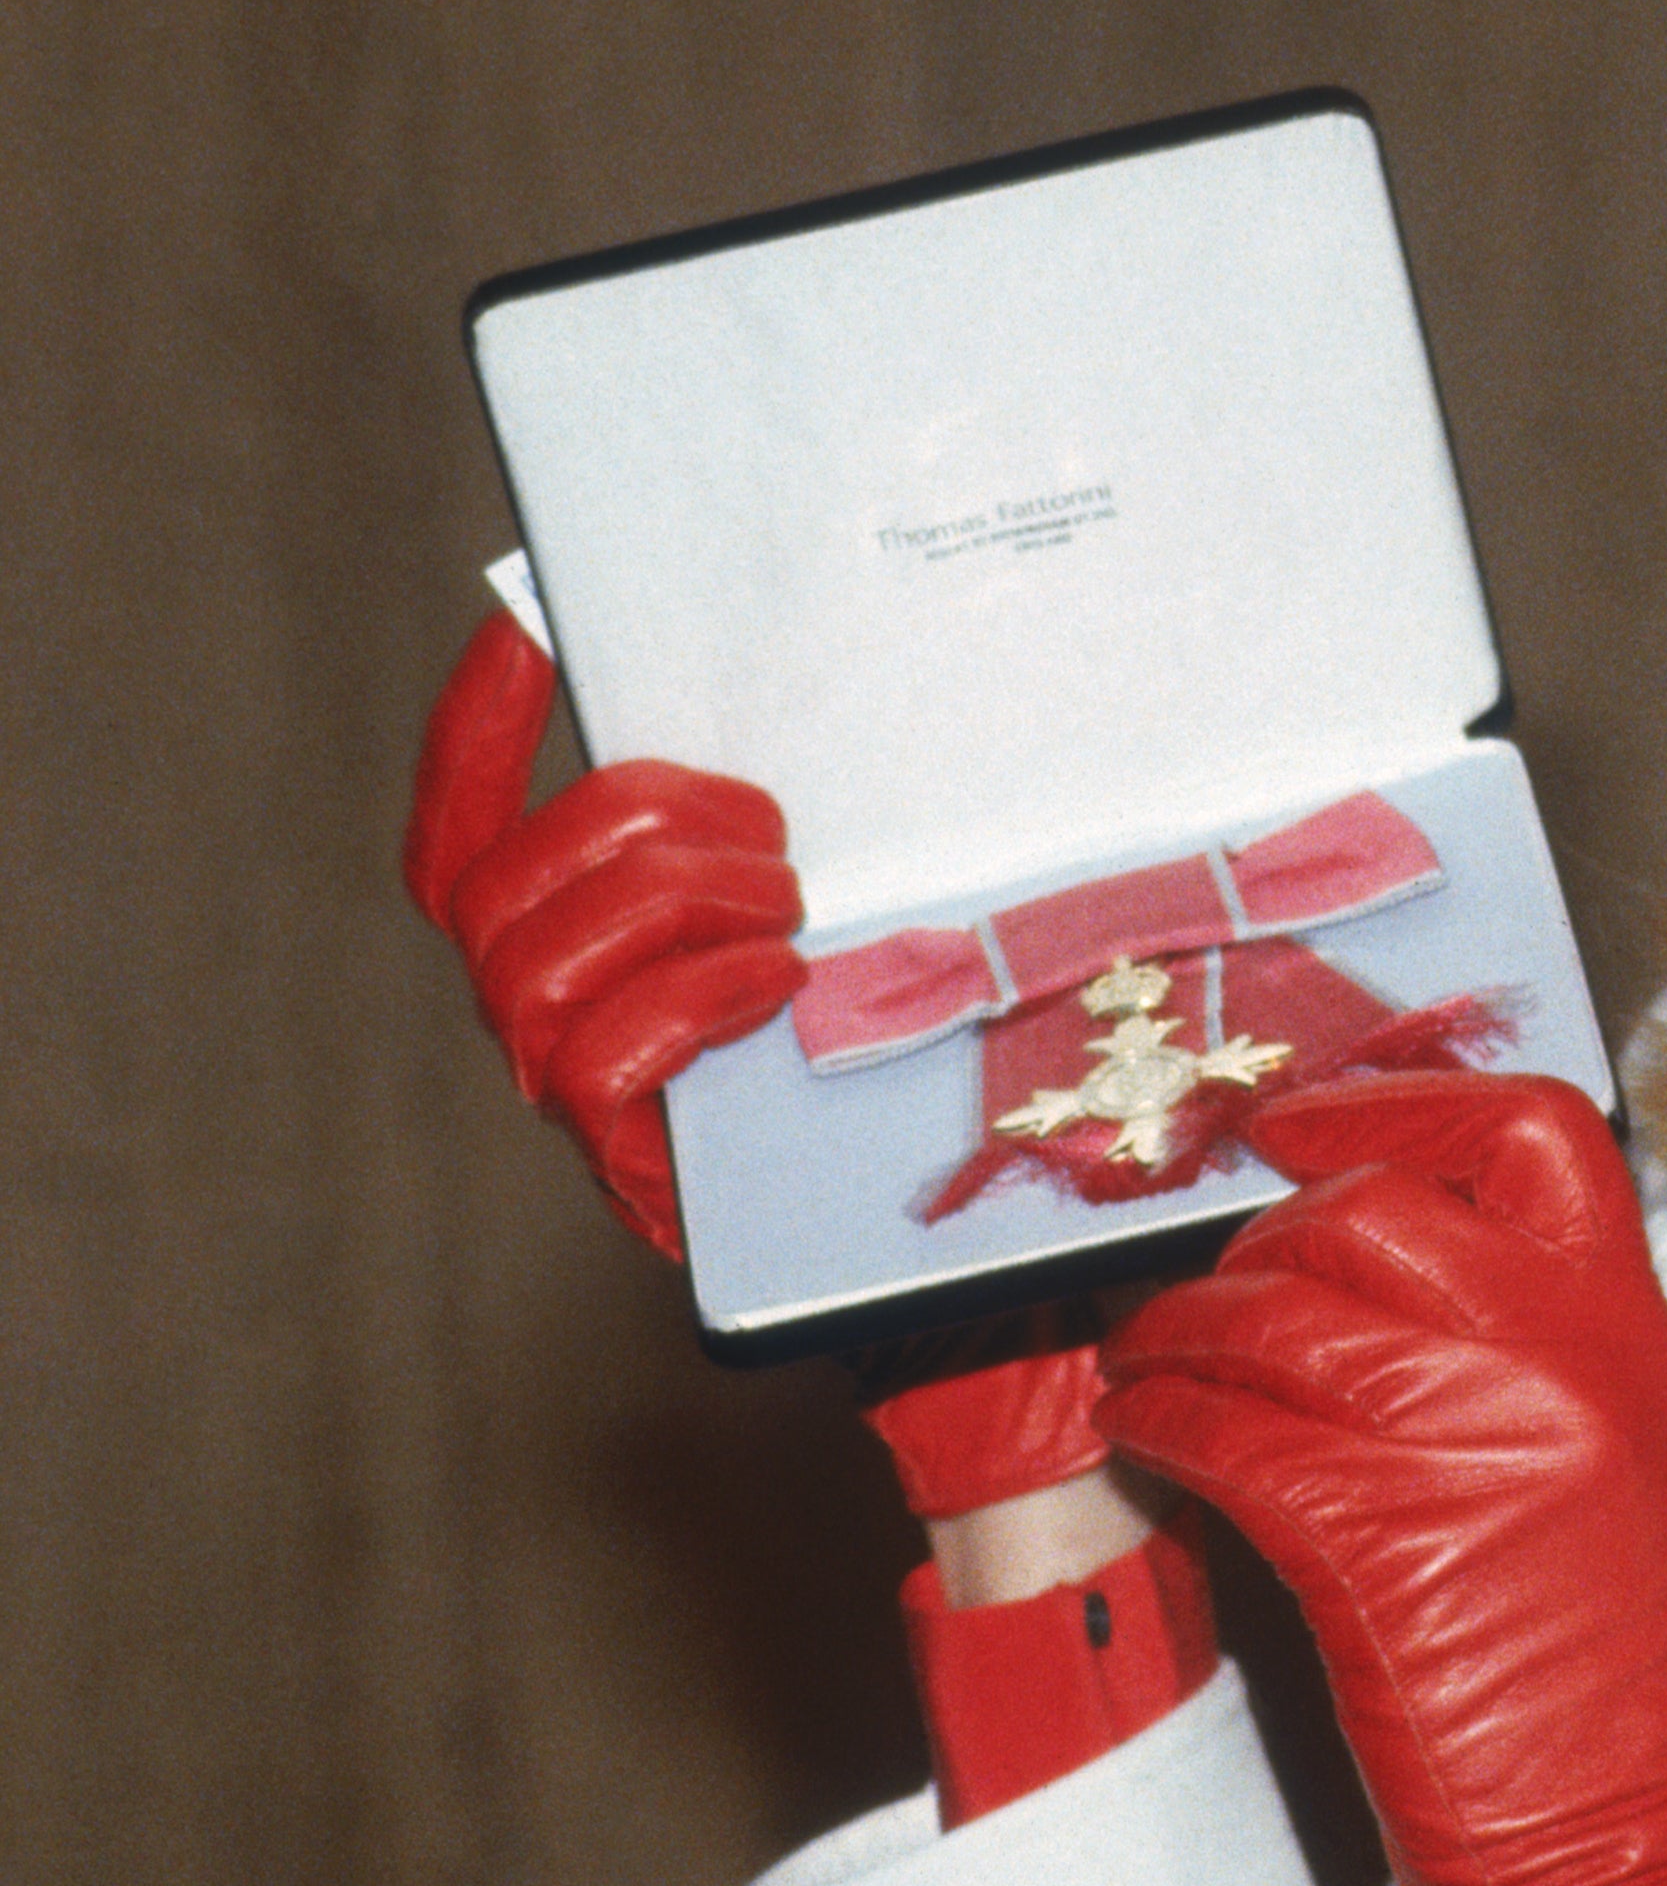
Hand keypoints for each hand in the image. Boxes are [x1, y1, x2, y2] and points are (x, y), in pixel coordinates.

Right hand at [402, 612, 1125, 1531]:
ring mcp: (587, 1106)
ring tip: (784, 911)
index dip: (474, 731)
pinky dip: (684, 999)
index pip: (466, 835)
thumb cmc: (940, 1071)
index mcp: (591, 952)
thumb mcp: (890, 930)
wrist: (980, 1266)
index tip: (525, 619)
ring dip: (668, 908)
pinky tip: (775, 984)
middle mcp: (557, 1028)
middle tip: (770, 832)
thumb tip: (882, 688)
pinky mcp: (637, 1175)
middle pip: (497, 889)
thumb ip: (836, 848)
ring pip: (532, 968)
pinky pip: (596, 1060)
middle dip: (629, 824)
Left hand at [1095, 1073, 1666, 1885]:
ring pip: (1279, 1320)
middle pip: (1373, 1209)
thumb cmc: (1610, 1664)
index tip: (1306, 1122)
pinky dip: (1168, 1423)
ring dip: (1181, 1334)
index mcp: (1632, 1327)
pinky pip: (1234, 1434)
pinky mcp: (1385, 1541)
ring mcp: (1479, 1442)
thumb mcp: (1612, 1452)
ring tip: (1146, 1359)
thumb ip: (1528, 1339)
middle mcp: (1566, 1358)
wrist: (1636, 1833)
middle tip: (1212, 1283)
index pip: (1531, 1130)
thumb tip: (1364, 1253)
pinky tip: (1149, 1433)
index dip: (1402, 1103)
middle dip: (1260, 1240)